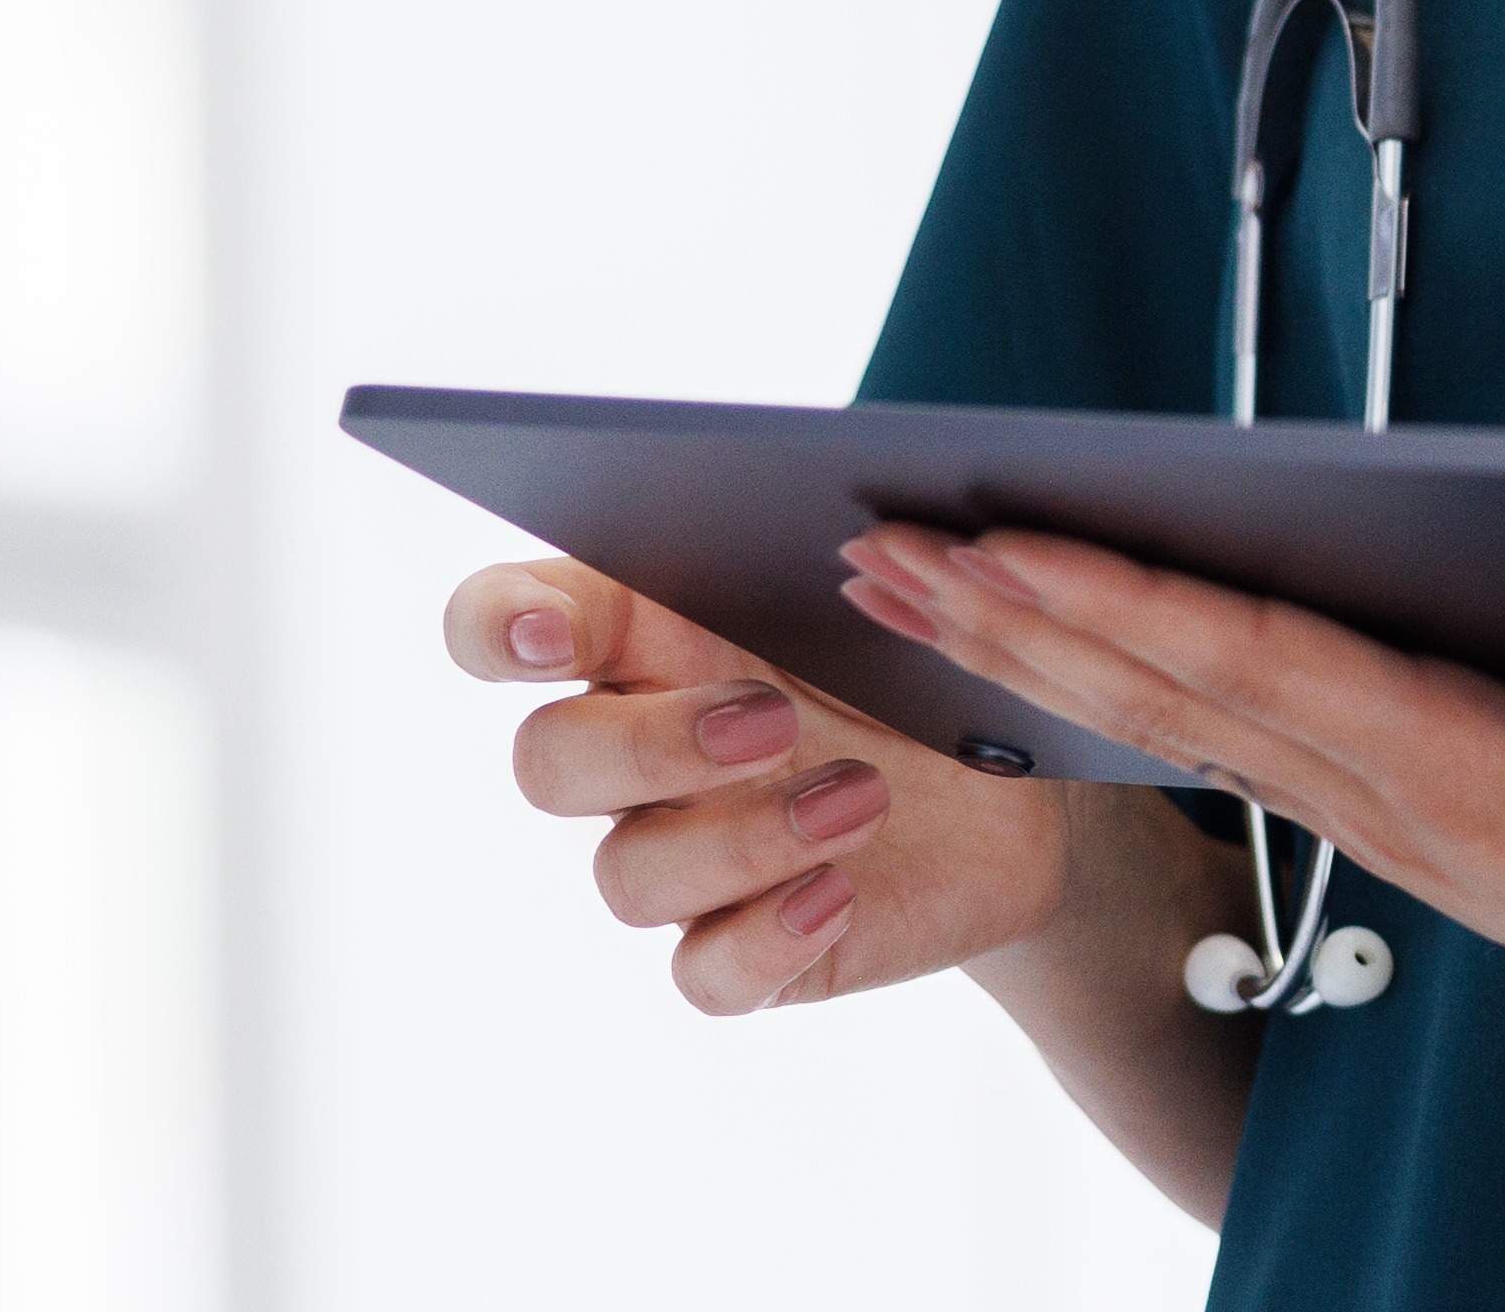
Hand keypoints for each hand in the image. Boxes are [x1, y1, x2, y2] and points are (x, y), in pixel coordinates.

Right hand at [442, 553, 1090, 1014]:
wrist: (1005, 795)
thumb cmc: (910, 667)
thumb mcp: (873, 593)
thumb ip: (812, 552)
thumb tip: (833, 529)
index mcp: (640, 640)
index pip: (498, 627)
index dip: (500, 628)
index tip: (556, 634)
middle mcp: (635, 756)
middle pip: (549, 762)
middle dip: (650, 744)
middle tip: (775, 718)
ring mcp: (683, 862)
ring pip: (627, 878)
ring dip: (743, 837)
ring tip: (863, 795)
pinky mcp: (746, 955)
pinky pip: (705, 975)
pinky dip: (765, 939)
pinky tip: (838, 893)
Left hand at [834, 523, 1504, 1140]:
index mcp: (1468, 782)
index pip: (1266, 672)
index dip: (1137, 603)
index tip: (1015, 542)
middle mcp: (1390, 796)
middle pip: (1167, 691)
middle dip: (1014, 619)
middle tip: (877, 549)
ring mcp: (1369, 808)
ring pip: (1161, 713)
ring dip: (1026, 649)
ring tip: (904, 583)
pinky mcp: (1376, 806)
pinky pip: (1206, 735)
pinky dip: (1104, 680)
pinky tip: (1032, 642)